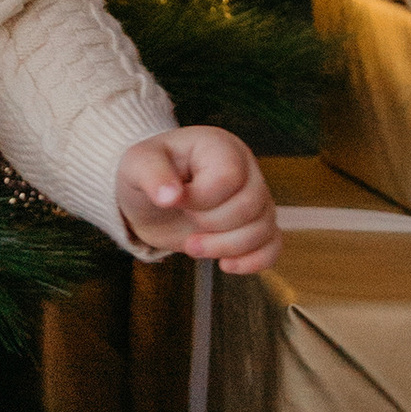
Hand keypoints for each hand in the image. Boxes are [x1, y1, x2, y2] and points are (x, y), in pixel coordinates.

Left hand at [116, 128, 277, 273]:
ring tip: (193, 245)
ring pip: (263, 228)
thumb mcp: (137, 165)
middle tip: (185, 221)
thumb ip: (152, 175)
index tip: (174, 200)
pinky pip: (272, 246)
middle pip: (250, 206)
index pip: (229, 178)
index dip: (201, 199)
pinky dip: (252, 261)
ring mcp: (255, 197)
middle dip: (211, 224)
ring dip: (225, 247)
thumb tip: (171, 196)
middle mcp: (246, 168)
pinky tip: (225, 264)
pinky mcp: (255, 225)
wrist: (150, 198)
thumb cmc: (147, 174)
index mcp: (220, 146)